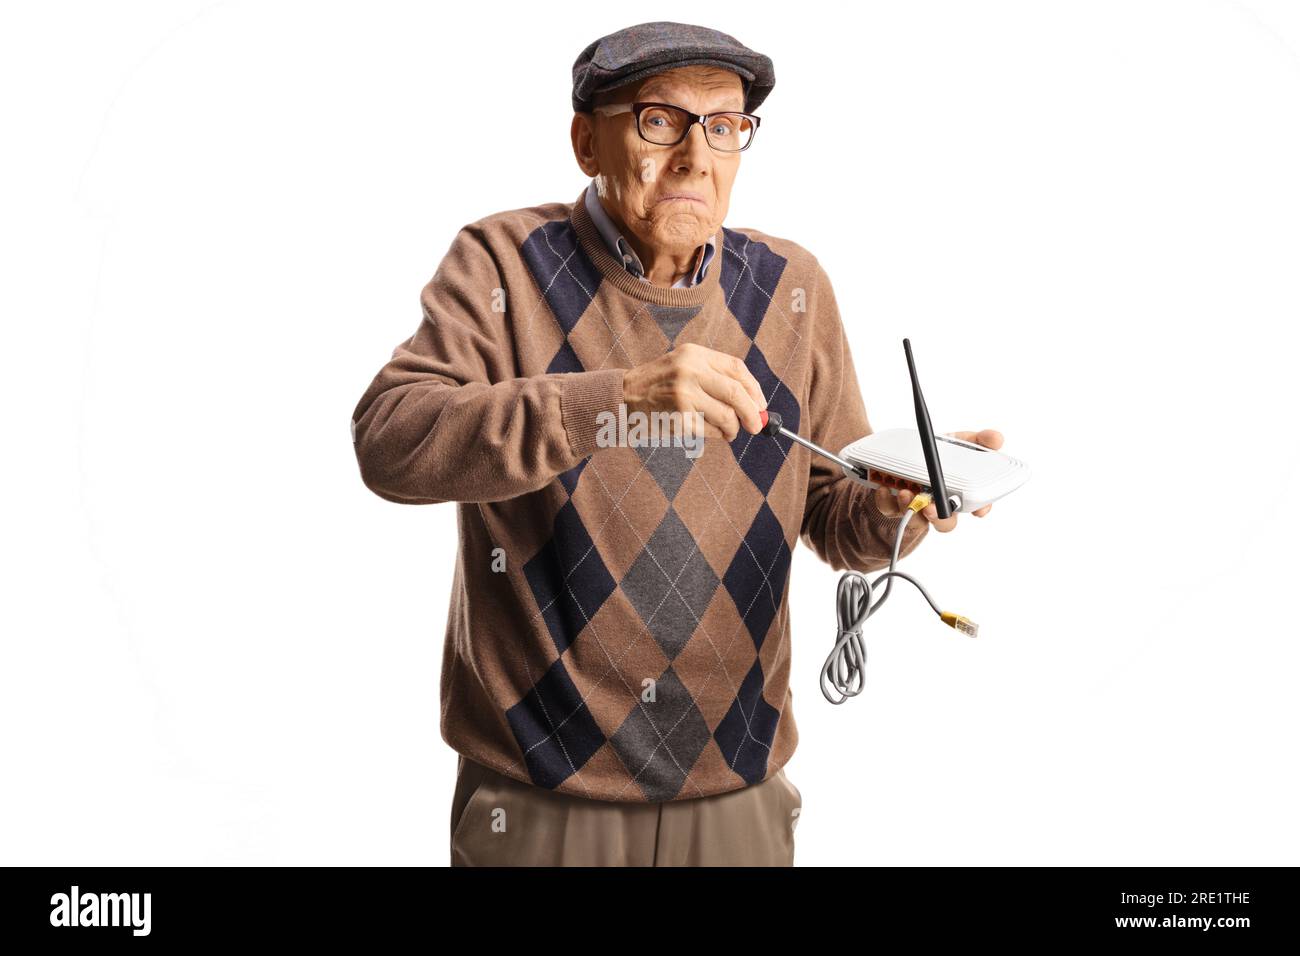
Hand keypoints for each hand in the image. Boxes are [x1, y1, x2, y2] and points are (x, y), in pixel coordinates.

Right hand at [622, 342, 765, 440]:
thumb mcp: (684, 366)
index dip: (754, 388)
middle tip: (757, 425)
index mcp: (694, 354)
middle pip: (736, 392)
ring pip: (726, 415)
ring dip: (734, 427)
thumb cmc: (659, 385)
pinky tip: (713, 432)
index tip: (761, 404)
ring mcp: (683, 396)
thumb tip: (755, 402)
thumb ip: (715, 377)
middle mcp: (689, 372)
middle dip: (753, 412)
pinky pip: (711, 430)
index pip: (736, 368)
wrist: (623, 398)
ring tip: (730, 431)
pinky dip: (718, 435)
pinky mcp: (678, 419)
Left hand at [894, 429, 1003, 532]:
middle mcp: (940, 505)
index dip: (980, 509)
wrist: (903, 449)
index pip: (976, 507)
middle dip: (940, 518)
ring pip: (917, 520)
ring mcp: (917, 507)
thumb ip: (980, 440)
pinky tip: (885, 488)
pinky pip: (889, 509)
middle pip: (945, 523)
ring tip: (906, 493)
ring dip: (912, 508)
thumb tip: (996, 438)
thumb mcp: (960, 441)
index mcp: (960, 493)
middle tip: (932, 508)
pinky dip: (886, 500)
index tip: (978, 509)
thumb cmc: (939, 452)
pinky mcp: (893, 504)